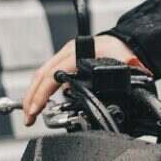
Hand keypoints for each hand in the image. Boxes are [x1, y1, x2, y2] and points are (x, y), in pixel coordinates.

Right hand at [22, 35, 146, 124]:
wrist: (121, 42)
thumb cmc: (120, 49)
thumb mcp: (124, 57)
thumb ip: (128, 64)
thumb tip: (132, 65)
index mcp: (77, 52)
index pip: (53, 73)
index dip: (43, 92)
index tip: (36, 109)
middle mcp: (67, 54)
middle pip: (41, 75)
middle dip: (31, 98)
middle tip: (28, 118)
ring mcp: (64, 59)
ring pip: (41, 76)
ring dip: (33, 96)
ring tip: (30, 115)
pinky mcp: (64, 64)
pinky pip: (48, 77)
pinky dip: (41, 91)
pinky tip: (40, 104)